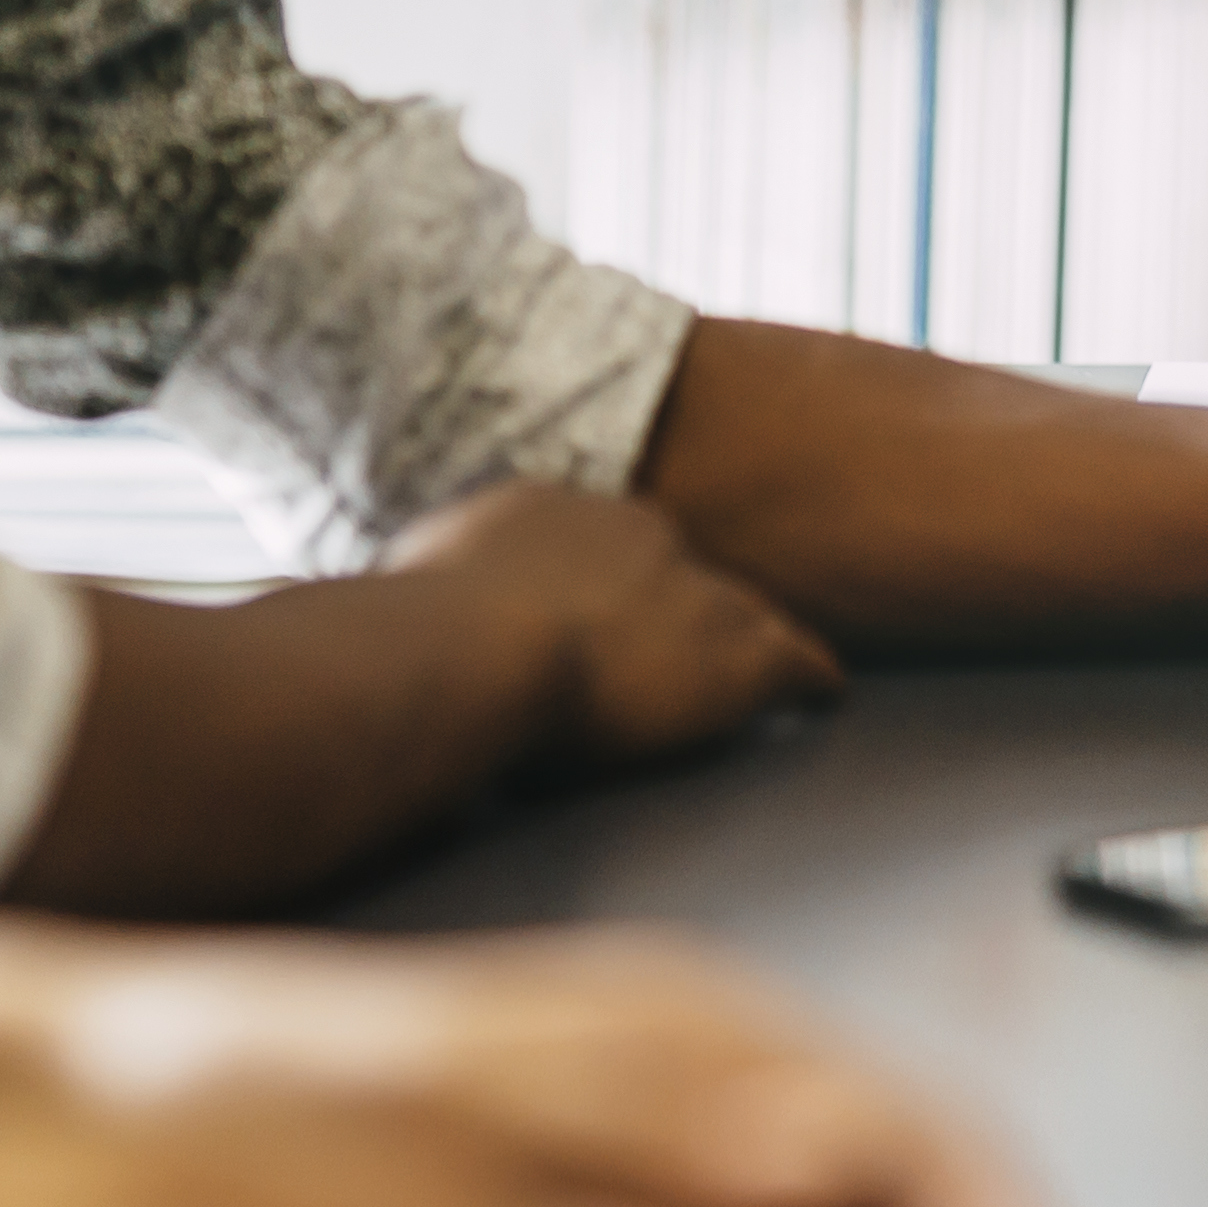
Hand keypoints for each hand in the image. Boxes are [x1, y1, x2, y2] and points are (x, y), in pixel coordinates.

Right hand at [386, 479, 844, 777]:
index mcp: (551, 512)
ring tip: (772, 657)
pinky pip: (793, 659)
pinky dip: (810, 676)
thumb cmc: (418, 631)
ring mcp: (694, 587)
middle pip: (676, 564)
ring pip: (740, 608)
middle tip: (677, 639)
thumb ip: (415, 585)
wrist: (479, 647)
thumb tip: (382, 606)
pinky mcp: (738, 653)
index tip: (606, 607)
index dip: (606, 581)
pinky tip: (825, 693)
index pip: (599, 540)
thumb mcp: (403, 581)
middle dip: (677, 598)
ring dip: (749, 636)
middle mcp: (634, 530)